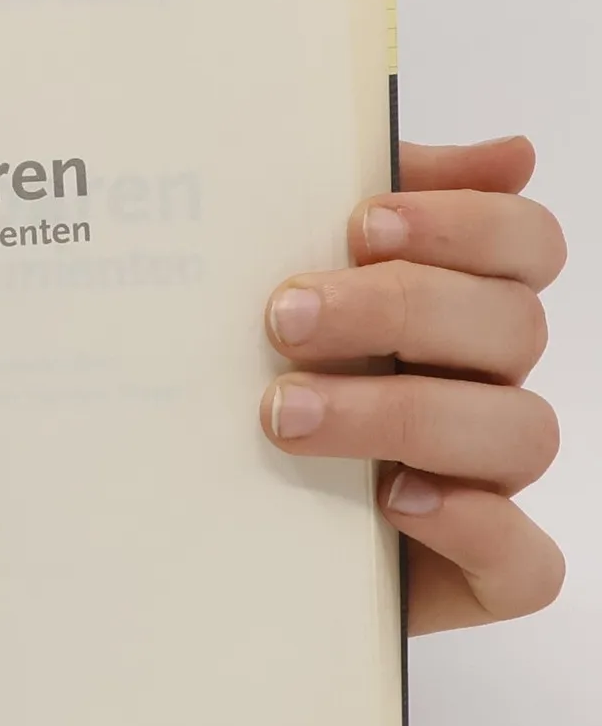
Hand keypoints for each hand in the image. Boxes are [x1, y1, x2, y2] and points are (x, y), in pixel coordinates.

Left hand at [260, 135, 564, 633]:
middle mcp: (484, 389)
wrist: (200, 539)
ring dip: (401, 413)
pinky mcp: (479, 576)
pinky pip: (526, 562)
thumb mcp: (276, 296)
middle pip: (510, 326)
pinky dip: (470, 525)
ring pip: (518, 431)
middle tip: (282, 318)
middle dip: (398, 309)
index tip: (359, 222)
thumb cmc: (245, 397)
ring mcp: (488, 483)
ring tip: (283, 414)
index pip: (523, 243)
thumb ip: (348, 209)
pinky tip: (392, 500)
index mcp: (456, 311)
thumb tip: (500, 149)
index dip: (462, 222)